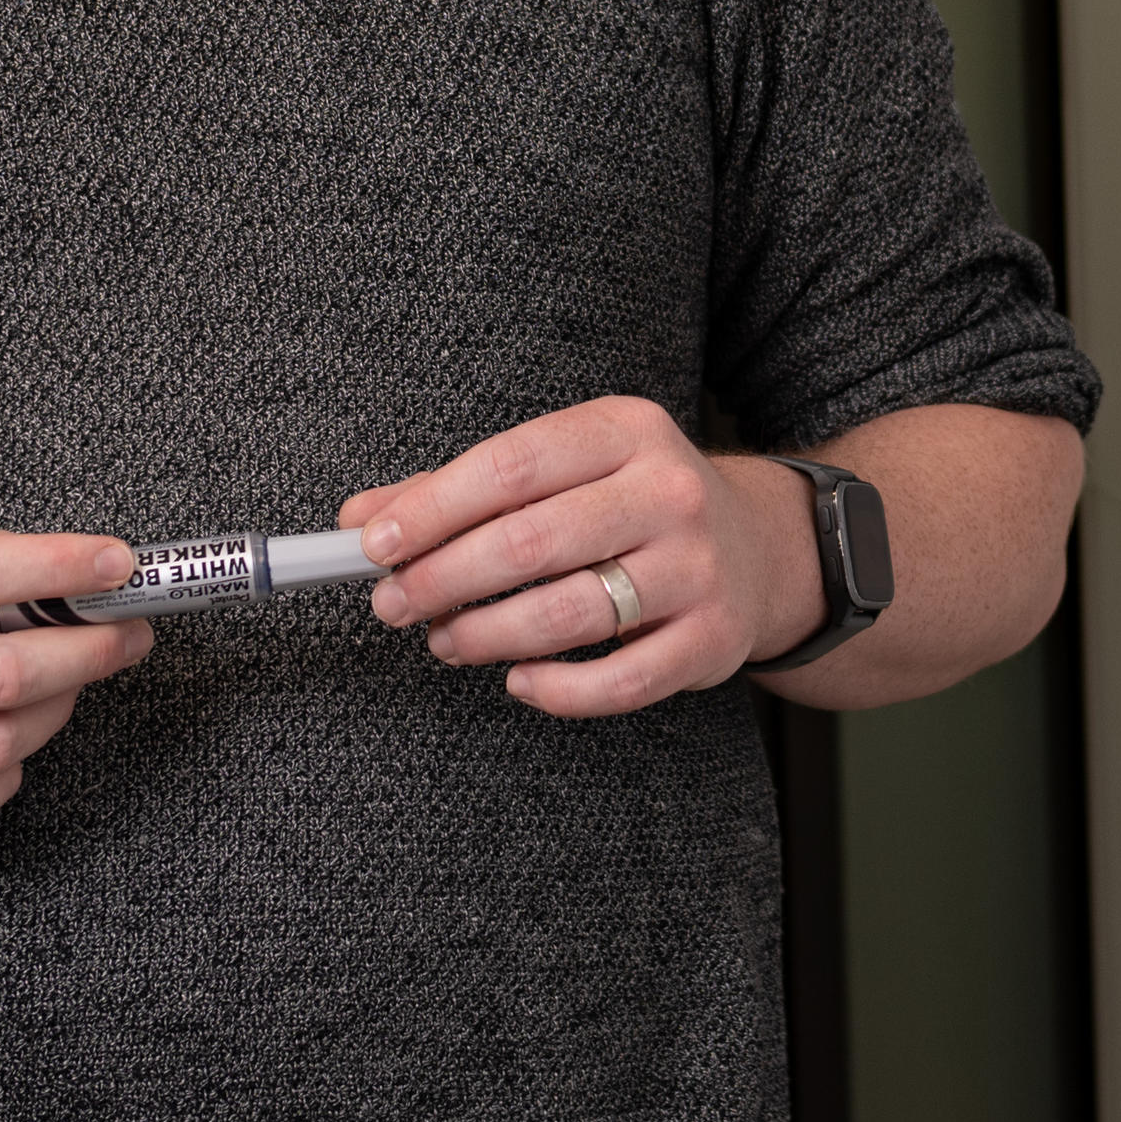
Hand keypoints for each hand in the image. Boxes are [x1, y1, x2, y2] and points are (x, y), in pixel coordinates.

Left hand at [353, 399, 823, 717]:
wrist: (758, 548)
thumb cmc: (633, 504)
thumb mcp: (565, 469)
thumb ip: (462, 490)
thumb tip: (361, 518)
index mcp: (625, 431)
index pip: (510, 466)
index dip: (433, 509)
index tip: (375, 544)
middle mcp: (668, 491)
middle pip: (531, 541)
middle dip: (444, 580)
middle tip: (394, 604)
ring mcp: (697, 567)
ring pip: (568, 614)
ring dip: (486, 636)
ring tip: (443, 641)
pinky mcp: (711, 638)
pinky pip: (619, 681)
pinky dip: (556, 690)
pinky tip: (517, 681)